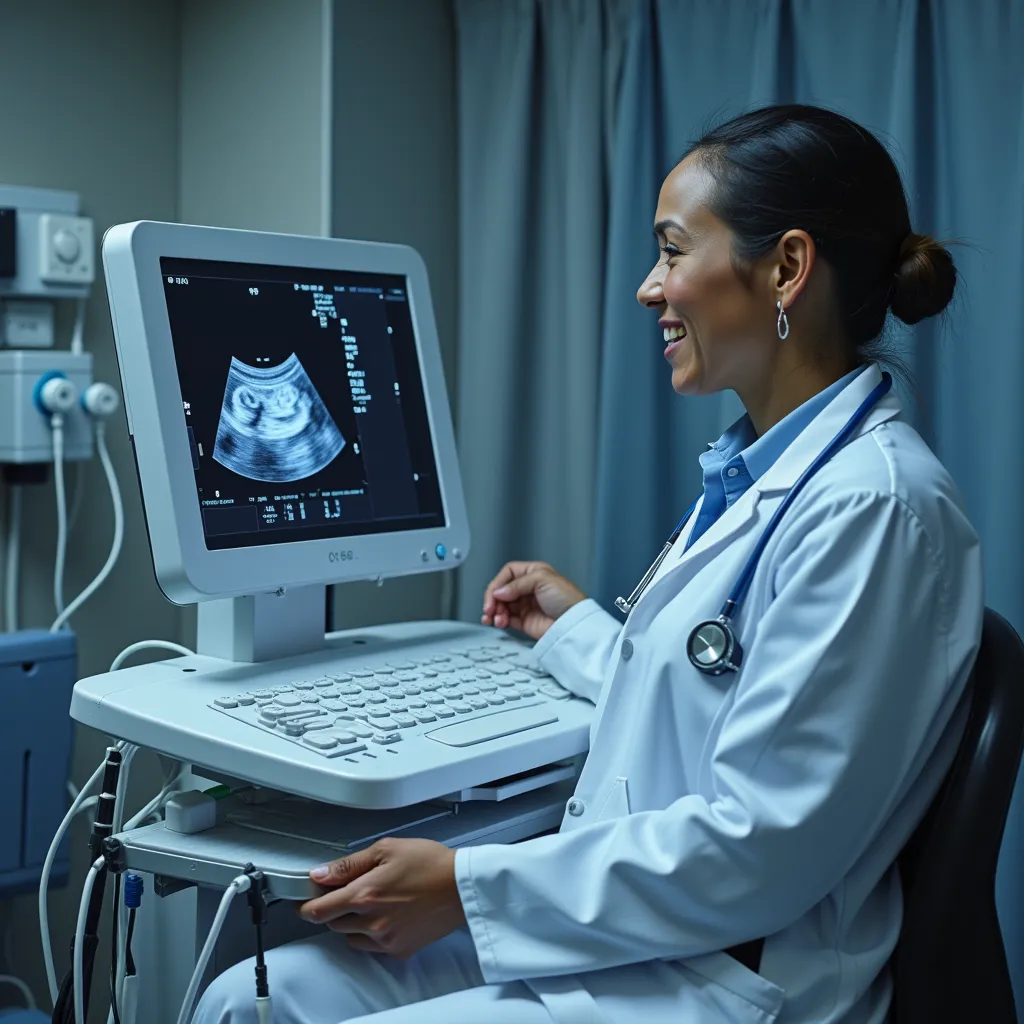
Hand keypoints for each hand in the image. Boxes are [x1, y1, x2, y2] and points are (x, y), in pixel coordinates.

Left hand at [299, 838, 464, 957]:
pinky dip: (370, 934)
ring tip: (370, 902)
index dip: (306, 905)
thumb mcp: (387, 849)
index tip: (306, 899)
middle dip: (333, 908)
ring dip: (351, 922)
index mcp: (365, 894)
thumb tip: (319, 874)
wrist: (461, 885)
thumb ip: (349, 864)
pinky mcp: (399, 950)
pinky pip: (371, 947)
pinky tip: (385, 915)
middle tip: (347, 891)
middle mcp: (372, 922)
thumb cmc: (429, 862)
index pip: (319, 910)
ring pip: (350, 937)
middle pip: (333, 923)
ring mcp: (385, 939)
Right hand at [482, 561, 585, 639]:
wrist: (574, 623)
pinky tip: (499, 622)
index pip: (508, 573)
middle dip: (493, 599)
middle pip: (501, 590)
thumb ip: (517, 584)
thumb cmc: (566, 597)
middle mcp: (527, 588)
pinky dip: (499, 620)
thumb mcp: (542, 579)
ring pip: (501, 605)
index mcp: (533, 573)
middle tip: (489, 609)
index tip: (494, 594)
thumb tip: (498, 592)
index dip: (498, 583)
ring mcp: (525, 605)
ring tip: (494, 618)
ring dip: (494, 611)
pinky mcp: (524, 621)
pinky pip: (506, 619)